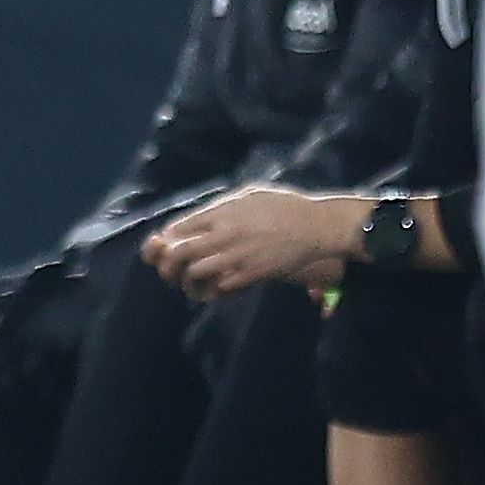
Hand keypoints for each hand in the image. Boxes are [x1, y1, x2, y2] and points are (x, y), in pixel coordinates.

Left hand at [145, 185, 358, 294]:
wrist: (315, 226)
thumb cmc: (284, 206)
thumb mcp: (249, 195)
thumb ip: (223, 206)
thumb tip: (202, 216)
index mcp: (222, 212)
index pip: (178, 229)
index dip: (168, 241)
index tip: (172, 247)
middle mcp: (225, 233)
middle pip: (178, 253)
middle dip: (168, 264)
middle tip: (173, 270)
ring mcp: (237, 255)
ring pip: (195, 273)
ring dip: (189, 280)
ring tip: (194, 282)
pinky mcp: (252, 273)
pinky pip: (220, 287)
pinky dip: (213, 290)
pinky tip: (216, 287)